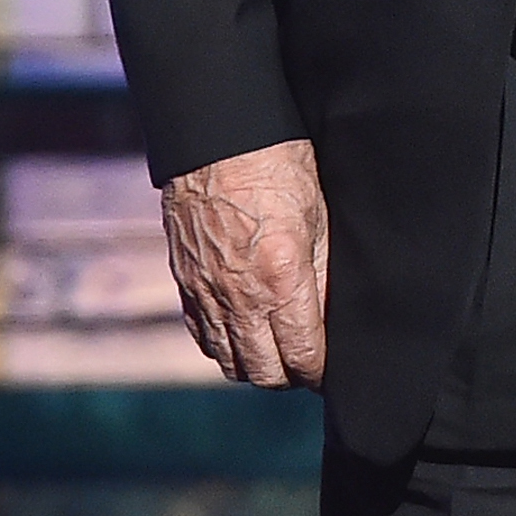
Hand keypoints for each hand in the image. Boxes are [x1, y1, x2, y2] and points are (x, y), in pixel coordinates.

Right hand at [160, 138, 329, 386]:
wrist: (219, 139)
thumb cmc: (278, 168)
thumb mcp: (319, 218)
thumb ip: (323, 276)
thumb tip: (330, 319)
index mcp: (281, 280)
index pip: (302, 357)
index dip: (320, 371)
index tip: (329, 369)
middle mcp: (240, 297)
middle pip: (265, 373)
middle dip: (290, 376)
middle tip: (306, 362)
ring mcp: (207, 294)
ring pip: (230, 364)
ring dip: (256, 366)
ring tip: (276, 351)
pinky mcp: (186, 285)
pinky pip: (203, 339)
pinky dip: (224, 348)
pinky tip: (243, 333)